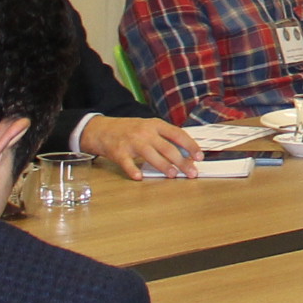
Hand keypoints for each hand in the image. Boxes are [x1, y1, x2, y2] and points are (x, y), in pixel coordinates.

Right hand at [84, 117, 198, 178]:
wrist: (102, 129)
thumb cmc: (130, 130)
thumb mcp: (149, 128)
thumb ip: (165, 138)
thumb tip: (185, 153)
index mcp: (156, 125)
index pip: (178, 134)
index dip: (190, 146)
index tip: (199, 157)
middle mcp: (145, 132)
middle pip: (167, 147)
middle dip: (182, 161)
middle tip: (191, 172)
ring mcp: (131, 142)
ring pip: (151, 155)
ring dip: (164, 166)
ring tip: (173, 175)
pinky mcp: (118, 152)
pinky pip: (127, 163)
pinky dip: (133, 170)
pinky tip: (140, 177)